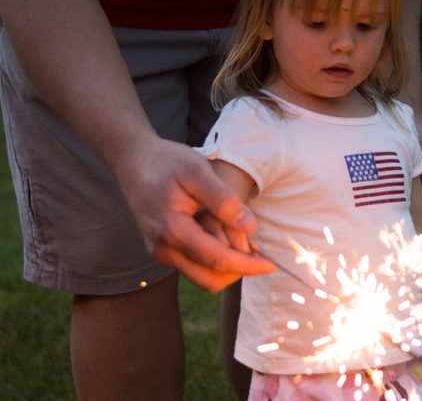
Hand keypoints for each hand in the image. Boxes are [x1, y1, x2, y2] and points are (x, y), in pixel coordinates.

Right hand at [116, 135, 274, 292]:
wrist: (134, 160)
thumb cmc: (167, 161)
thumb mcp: (198, 171)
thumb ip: (223, 200)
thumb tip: (248, 224)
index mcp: (172, 230)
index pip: (217, 261)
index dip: (248, 265)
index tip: (270, 265)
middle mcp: (163, 249)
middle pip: (209, 280)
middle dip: (238, 271)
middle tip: (259, 254)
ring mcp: (160, 252)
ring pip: (201, 277)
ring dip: (226, 267)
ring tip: (244, 244)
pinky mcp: (162, 250)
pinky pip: (193, 267)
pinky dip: (214, 261)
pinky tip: (226, 240)